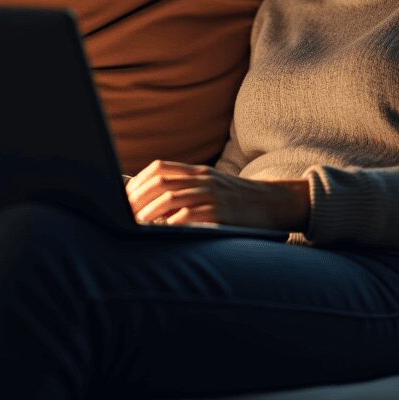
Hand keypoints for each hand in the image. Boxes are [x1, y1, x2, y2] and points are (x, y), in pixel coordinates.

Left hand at [125, 159, 310, 231]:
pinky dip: (172, 223)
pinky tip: (162, 231)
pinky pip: (191, 215)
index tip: (124, 197)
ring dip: (149, 211)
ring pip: (172, 197)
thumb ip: (189, 190)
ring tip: (135, 223)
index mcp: (198, 172)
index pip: (159, 168)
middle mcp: (203, 179)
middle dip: (137, 197)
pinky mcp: (222, 212)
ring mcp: (212, 194)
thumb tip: (154, 204)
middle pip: (160, 181)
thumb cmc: (239, 202)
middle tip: (123, 213)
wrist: (275, 203)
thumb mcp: (213, 188)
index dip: (138, 181)